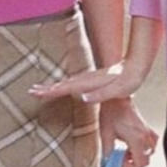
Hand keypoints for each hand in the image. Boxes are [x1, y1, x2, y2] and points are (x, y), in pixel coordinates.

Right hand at [28, 61, 145, 104]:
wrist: (134, 68)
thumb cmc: (127, 80)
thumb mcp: (116, 90)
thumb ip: (99, 95)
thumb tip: (83, 98)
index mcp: (88, 82)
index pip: (64, 88)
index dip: (49, 91)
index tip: (36, 92)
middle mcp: (85, 79)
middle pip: (61, 84)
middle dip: (46, 88)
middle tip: (31, 91)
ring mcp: (87, 78)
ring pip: (65, 83)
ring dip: (52, 86)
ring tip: (40, 89)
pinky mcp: (90, 80)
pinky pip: (71, 84)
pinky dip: (62, 86)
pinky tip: (60, 88)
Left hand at [99, 98, 158, 166]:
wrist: (116, 99)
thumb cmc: (111, 113)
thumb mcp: (106, 134)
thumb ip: (108, 150)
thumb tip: (109, 160)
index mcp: (136, 139)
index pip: (140, 163)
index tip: (121, 164)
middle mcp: (145, 136)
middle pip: (146, 159)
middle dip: (134, 162)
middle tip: (122, 158)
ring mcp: (147, 131)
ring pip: (150, 151)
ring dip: (140, 154)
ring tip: (127, 150)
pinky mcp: (147, 127)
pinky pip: (152, 141)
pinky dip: (145, 146)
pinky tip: (135, 143)